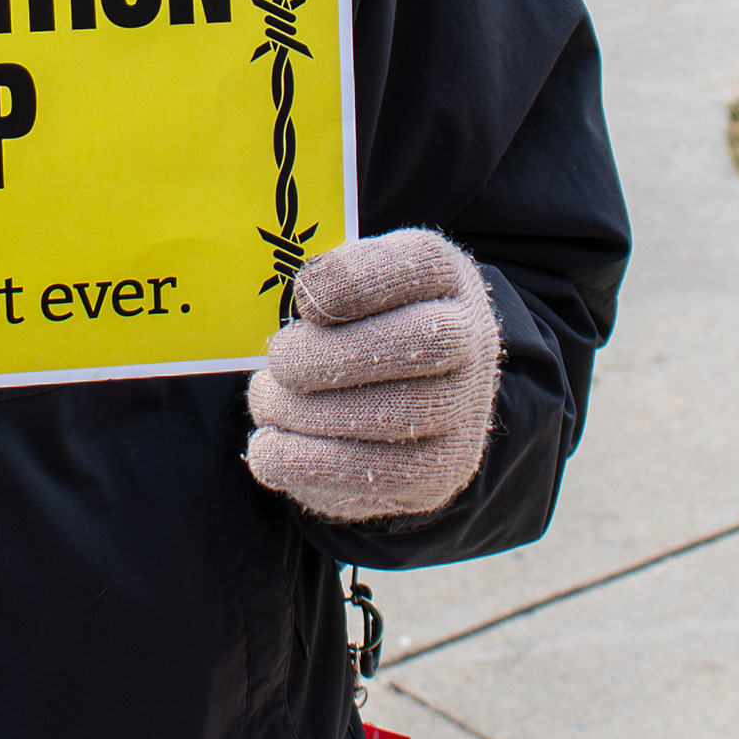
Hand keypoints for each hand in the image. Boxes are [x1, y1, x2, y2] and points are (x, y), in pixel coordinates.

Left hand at [246, 230, 502, 523]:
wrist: (410, 398)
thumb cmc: (362, 326)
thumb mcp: (352, 283)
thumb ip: (333, 279)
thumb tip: (311, 297)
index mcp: (446, 276)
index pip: (421, 263)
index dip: (356, 280)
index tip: (304, 298)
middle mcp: (472, 340)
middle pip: (419, 343)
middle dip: (329, 355)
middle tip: (279, 359)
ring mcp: (462, 411)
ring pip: (396, 415)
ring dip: (308, 412)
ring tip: (267, 401)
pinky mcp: (437, 472)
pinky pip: (377, 476)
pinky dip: (307, 464)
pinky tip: (269, 449)